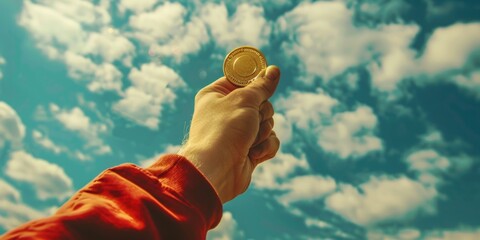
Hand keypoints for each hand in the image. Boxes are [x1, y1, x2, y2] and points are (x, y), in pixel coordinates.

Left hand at [178, 66, 280, 202]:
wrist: (217, 170)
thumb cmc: (224, 130)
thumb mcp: (245, 100)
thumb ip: (262, 86)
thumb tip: (274, 70)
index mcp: (216, 94)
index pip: (242, 80)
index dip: (254, 82)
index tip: (264, 83)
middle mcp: (226, 112)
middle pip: (261, 101)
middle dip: (261, 113)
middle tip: (251, 119)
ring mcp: (238, 132)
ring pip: (268, 122)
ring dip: (262, 131)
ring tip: (248, 140)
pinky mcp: (249, 149)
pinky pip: (269, 141)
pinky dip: (265, 147)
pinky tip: (252, 154)